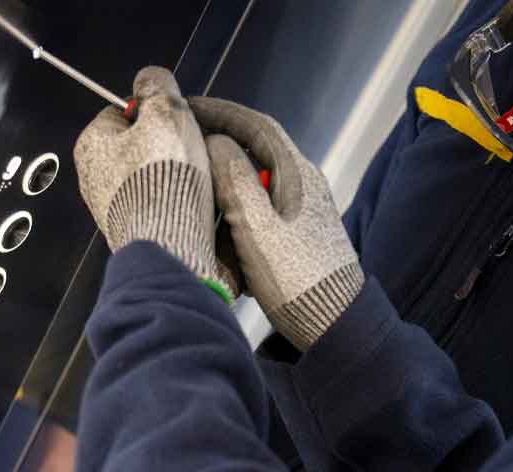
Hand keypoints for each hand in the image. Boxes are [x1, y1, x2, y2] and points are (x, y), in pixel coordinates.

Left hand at [74, 67, 238, 299]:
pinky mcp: (136, 229)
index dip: (154, 110)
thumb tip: (151, 78)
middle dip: (167, 144)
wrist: (171, 248)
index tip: (173, 117)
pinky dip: (177, 200)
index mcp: (91, 144)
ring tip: (193, 179)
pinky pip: (160, 203)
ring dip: (176, 173)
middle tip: (187, 148)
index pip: (122, 110)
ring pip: (152, 175)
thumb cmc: (162, 187)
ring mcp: (114, 207)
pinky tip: (192, 204)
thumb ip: (157, 87)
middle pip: (139, 144)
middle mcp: (95, 178)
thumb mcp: (166, 114)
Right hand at [190, 97, 363, 349]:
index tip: (185, 107)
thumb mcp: (255, 224)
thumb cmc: (296, 276)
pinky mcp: (295, 235)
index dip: (220, 112)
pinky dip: (232, 215)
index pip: (256, 126)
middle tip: (179, 147)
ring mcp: (300, 210)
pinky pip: (256, 213)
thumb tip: (214, 141)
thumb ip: (233, 177)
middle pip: (253, 152)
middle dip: (215, 148)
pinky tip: (213, 231)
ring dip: (221, 186)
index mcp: (297, 173)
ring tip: (189, 191)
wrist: (333, 323)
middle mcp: (302, 185)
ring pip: (252, 184)